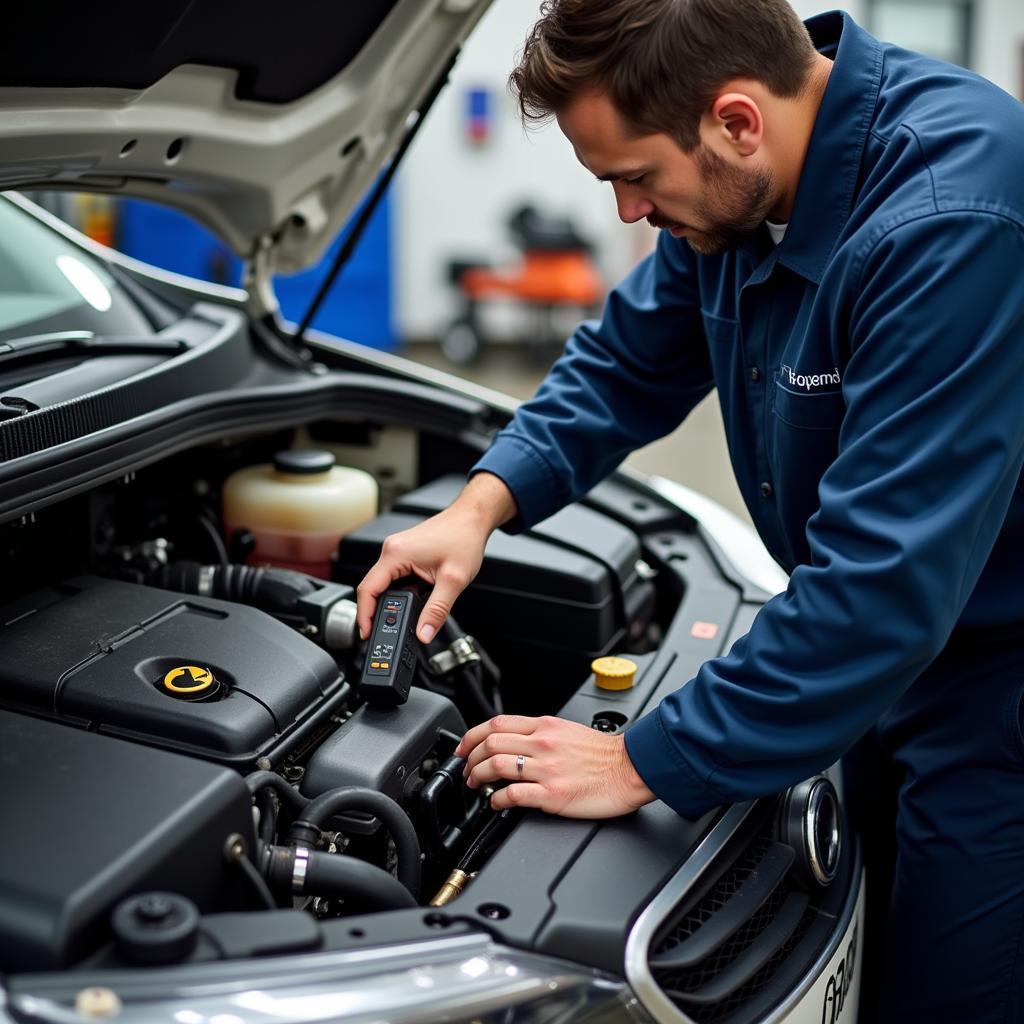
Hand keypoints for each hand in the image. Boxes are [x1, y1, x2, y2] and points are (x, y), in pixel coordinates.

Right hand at [356, 472, 516, 642]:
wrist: (473, 518)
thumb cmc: (464, 537)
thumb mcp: (453, 580)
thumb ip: (437, 610)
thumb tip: (424, 633)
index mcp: (396, 553)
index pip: (368, 589)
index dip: (364, 615)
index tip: (366, 633)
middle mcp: (392, 549)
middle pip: (373, 587)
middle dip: (377, 611)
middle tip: (383, 632)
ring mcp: (398, 550)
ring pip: (384, 583)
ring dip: (391, 601)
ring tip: (402, 617)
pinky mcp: (405, 552)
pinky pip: (394, 577)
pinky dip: (400, 591)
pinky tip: (412, 600)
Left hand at [456, 714, 655, 818]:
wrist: (631, 768)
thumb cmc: (604, 754)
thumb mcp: (567, 731)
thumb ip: (540, 733)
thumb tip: (515, 741)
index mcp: (545, 726)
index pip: (496, 723)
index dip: (472, 735)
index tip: (464, 747)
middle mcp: (542, 743)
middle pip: (490, 743)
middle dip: (470, 758)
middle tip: (467, 771)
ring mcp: (546, 768)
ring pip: (496, 765)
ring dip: (479, 777)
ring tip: (477, 786)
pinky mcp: (552, 793)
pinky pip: (513, 794)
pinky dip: (497, 800)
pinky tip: (496, 804)